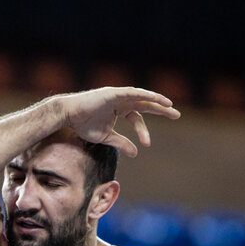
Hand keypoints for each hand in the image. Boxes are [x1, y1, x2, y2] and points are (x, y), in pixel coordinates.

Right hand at [58, 87, 179, 156]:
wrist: (68, 115)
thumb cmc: (83, 124)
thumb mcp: (106, 137)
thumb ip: (121, 143)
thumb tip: (136, 153)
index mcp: (119, 108)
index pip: (136, 117)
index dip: (143, 130)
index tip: (146, 144)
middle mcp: (120, 99)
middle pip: (145, 104)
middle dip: (161, 109)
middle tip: (177, 115)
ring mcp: (117, 94)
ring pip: (141, 96)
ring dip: (156, 100)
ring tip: (170, 106)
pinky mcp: (113, 92)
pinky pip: (132, 92)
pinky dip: (145, 95)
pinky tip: (156, 99)